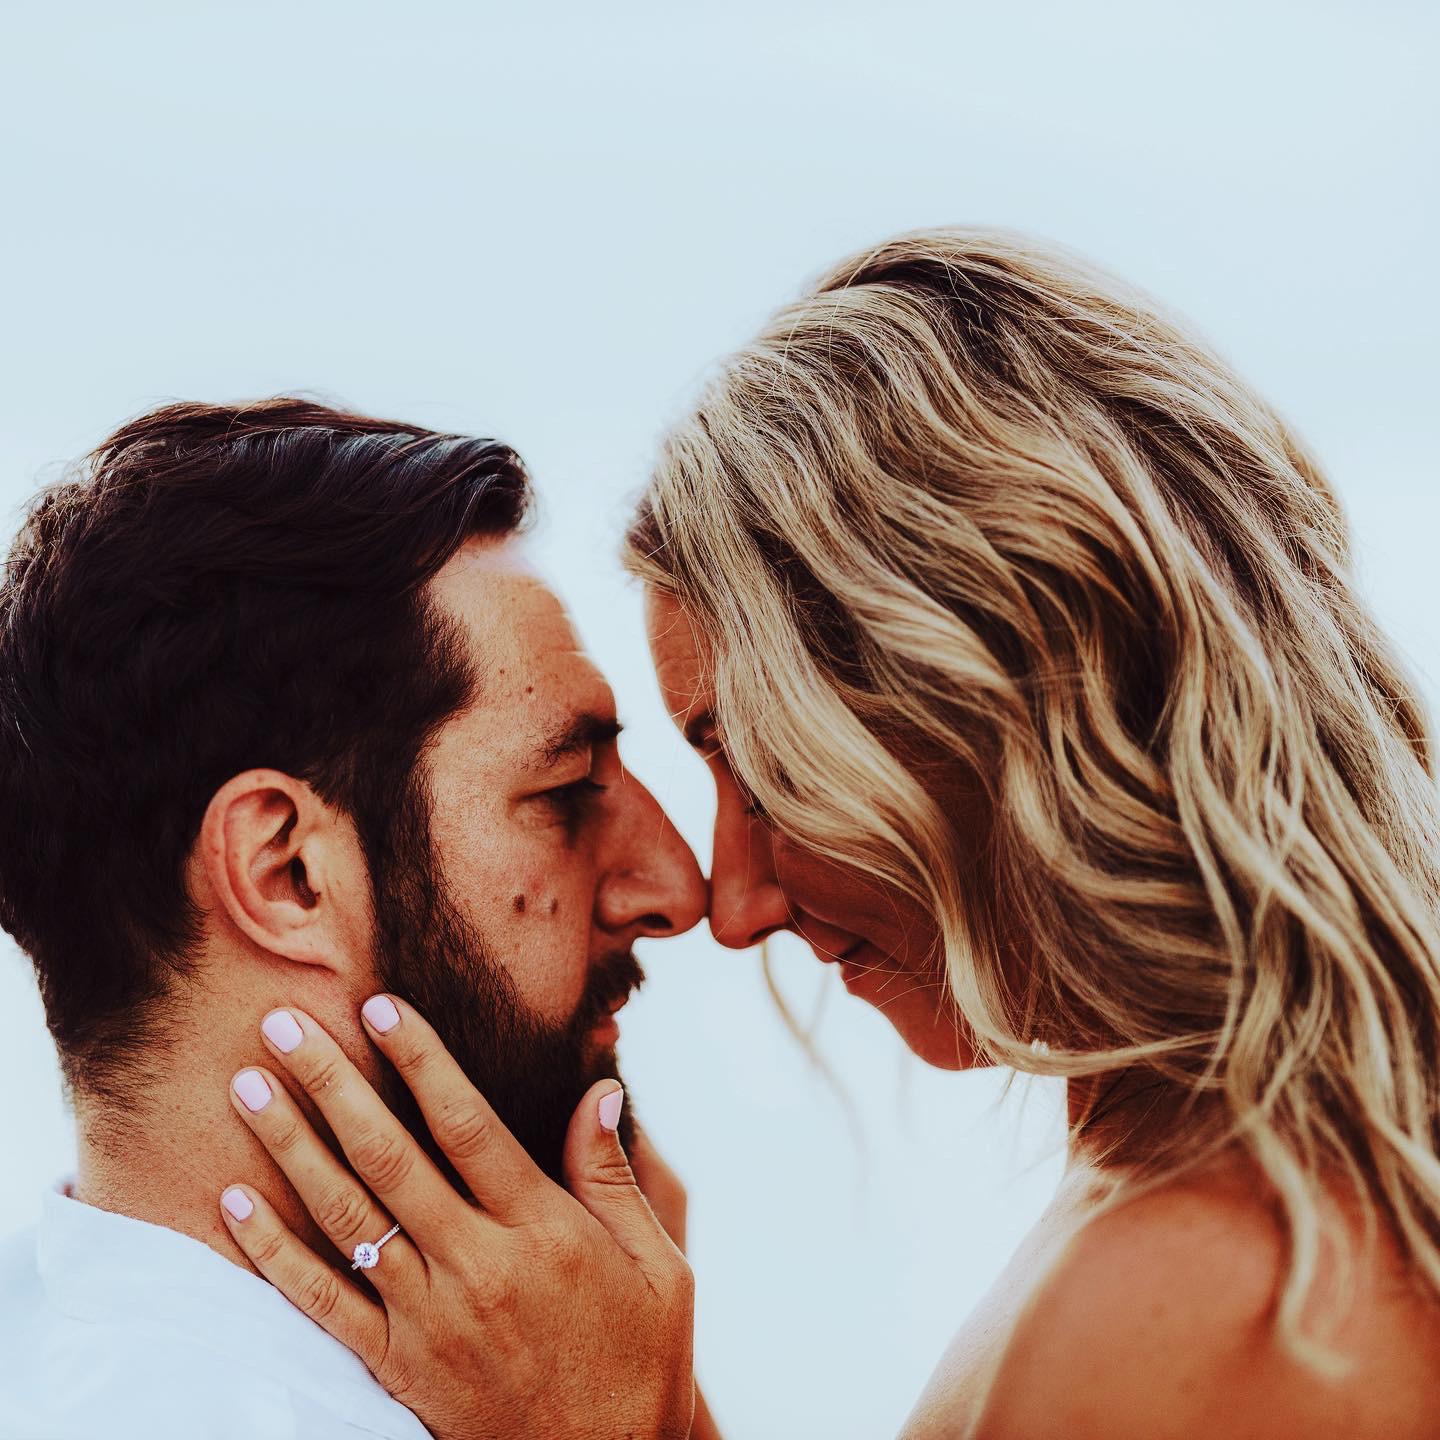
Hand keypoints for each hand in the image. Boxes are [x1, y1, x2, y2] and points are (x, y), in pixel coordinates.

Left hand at [218, 996, 694, 1439]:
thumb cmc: (640, 1358)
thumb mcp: (657, 1264)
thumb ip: (613, 1175)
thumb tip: (599, 1090)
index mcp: (542, 1229)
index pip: (468, 1125)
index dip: (421, 1060)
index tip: (381, 1006)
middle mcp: (477, 1266)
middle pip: (389, 1157)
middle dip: (331, 1083)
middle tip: (284, 1024)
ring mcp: (430, 1321)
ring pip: (346, 1219)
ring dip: (291, 1147)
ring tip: (248, 1088)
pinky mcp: (399, 1369)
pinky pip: (324, 1306)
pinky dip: (275, 1255)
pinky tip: (237, 1204)